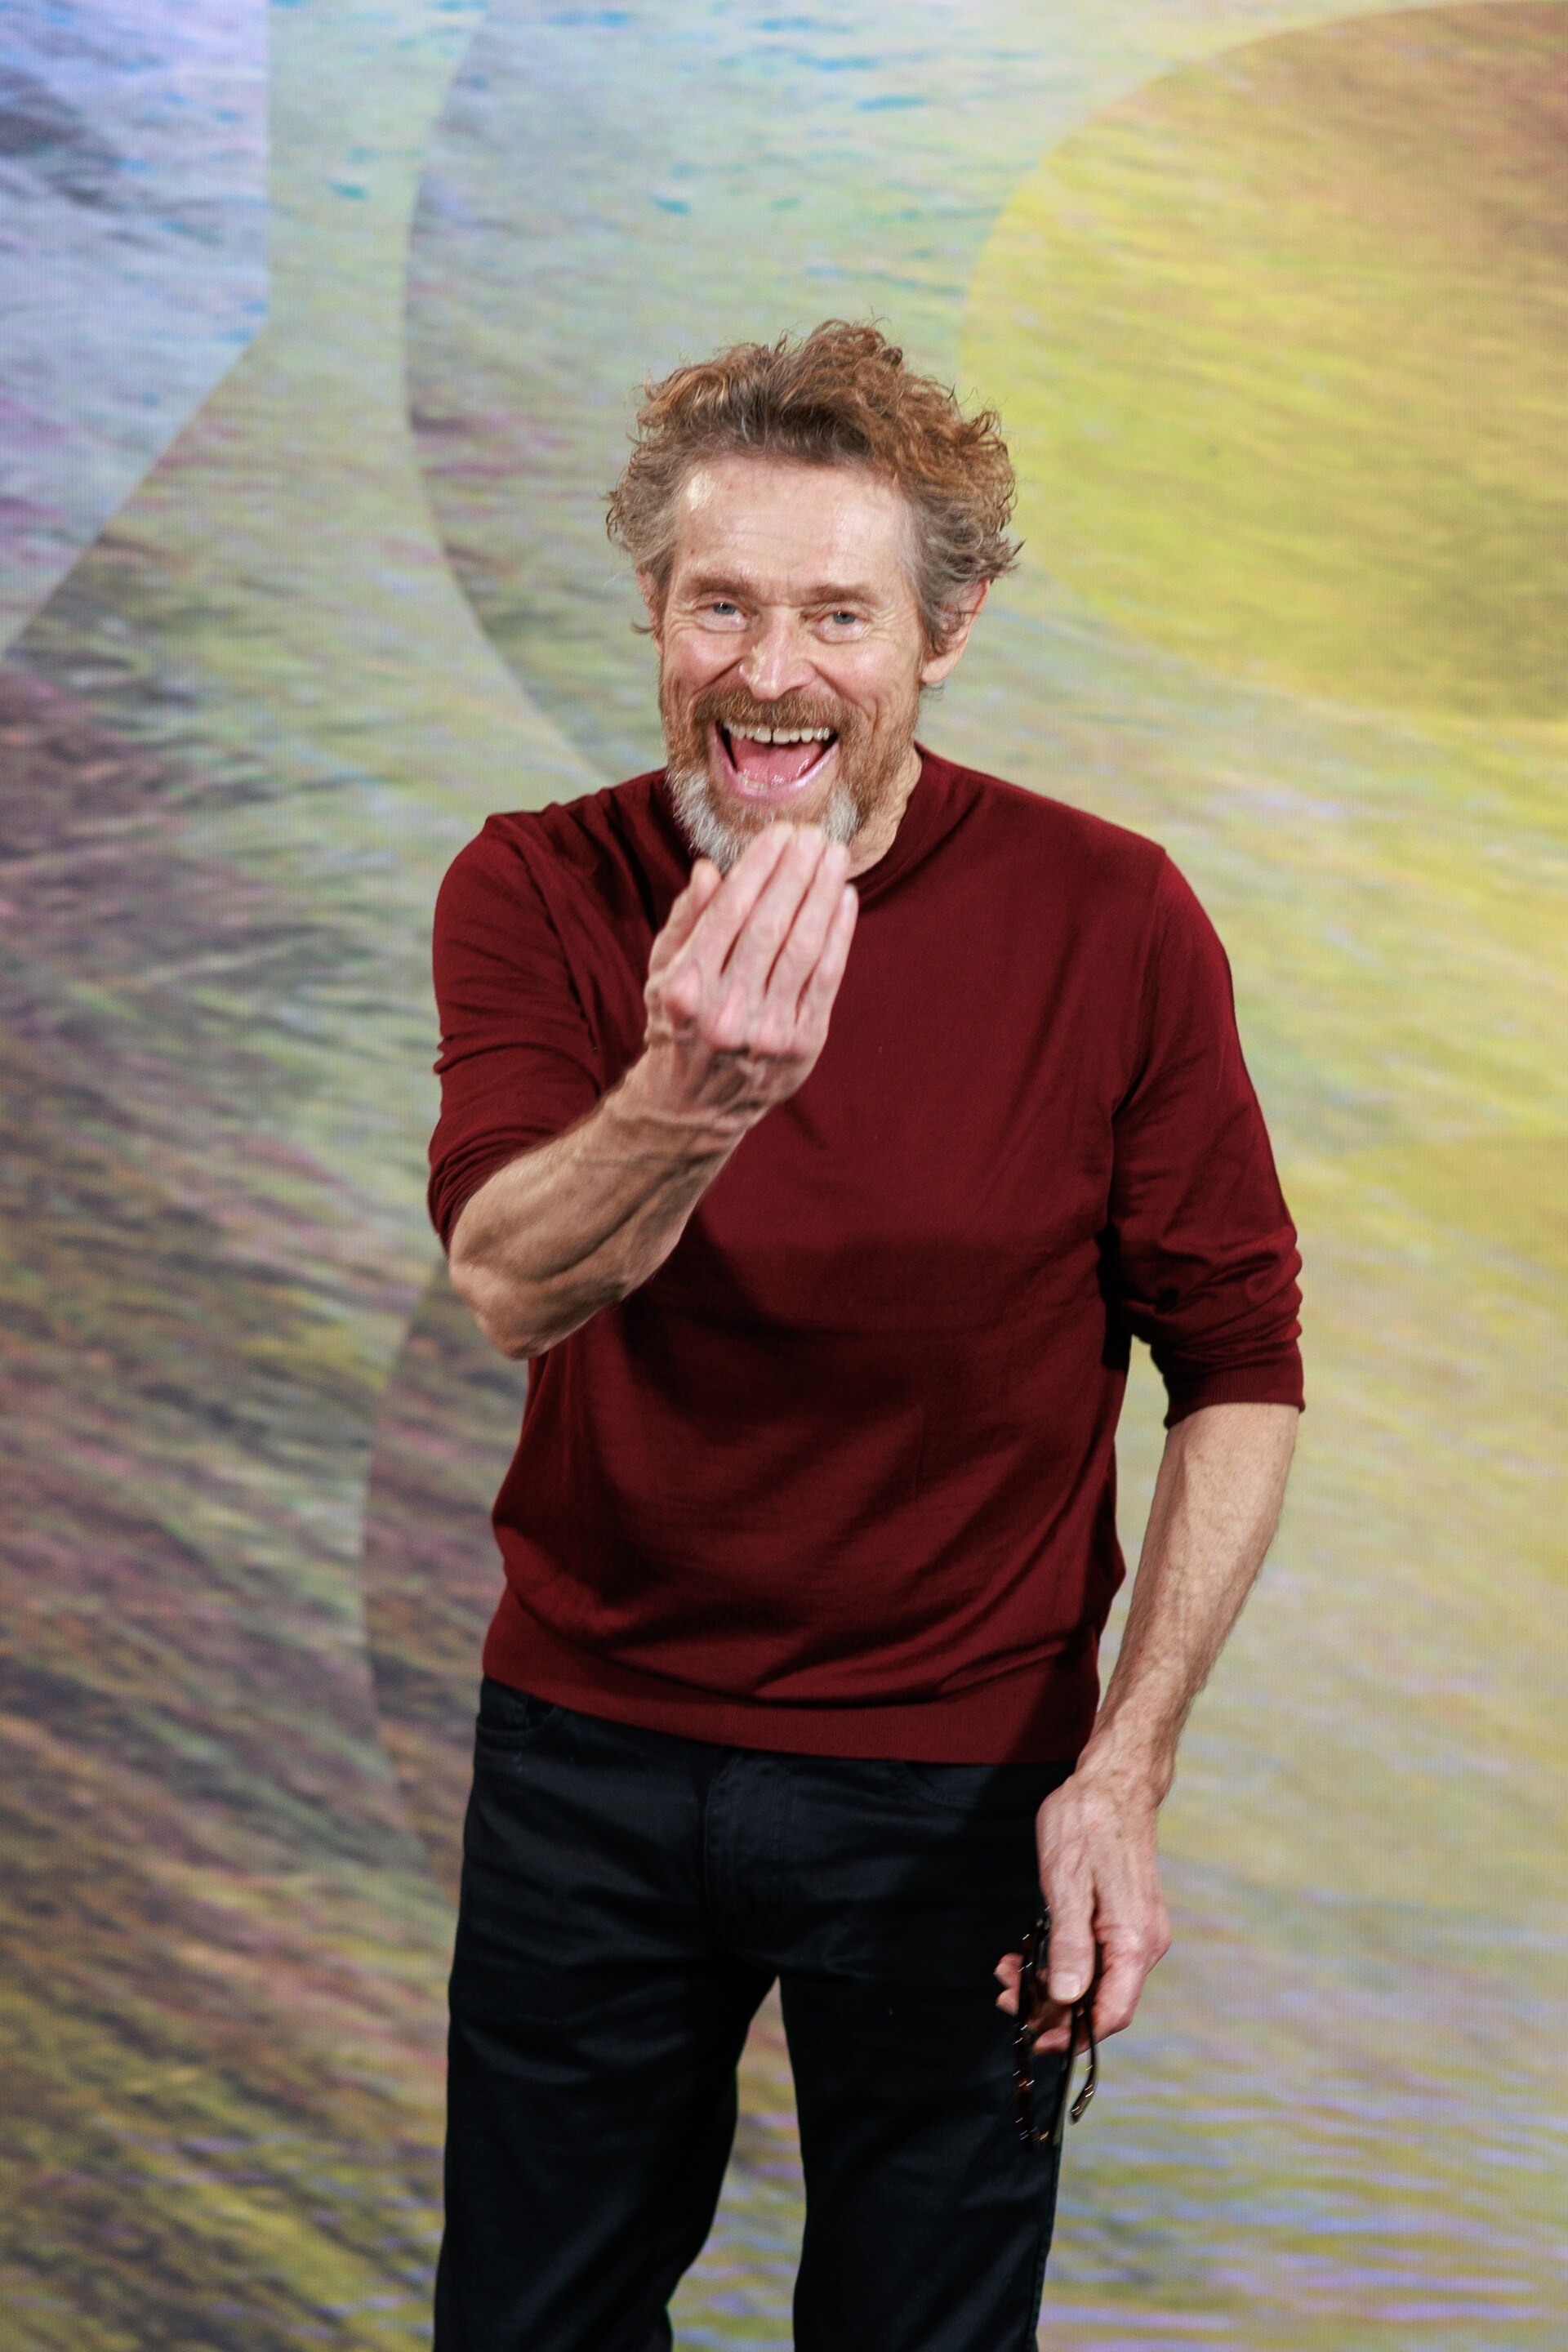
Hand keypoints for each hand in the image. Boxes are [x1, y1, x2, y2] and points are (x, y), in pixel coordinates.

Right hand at [638, 825, 857, 1142]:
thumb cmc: (680, 1024)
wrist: (697, 1104)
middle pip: (770, 926)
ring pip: (803, 948)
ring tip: (835, 857)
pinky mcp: (801, 1045)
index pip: (729, 912)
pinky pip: (826, 978)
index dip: (759, 867)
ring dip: (823, 895)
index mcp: (685, 988)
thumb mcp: (662, 973)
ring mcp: (766, 1031)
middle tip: (815, 835)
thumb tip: (709, 870)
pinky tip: (845, 899)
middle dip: (796, 873)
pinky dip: (839, 935)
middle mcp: (725, 1011)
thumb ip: (685, 921)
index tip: (780, 833)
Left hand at [993, 1761, 1170, 2051]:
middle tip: (1006, 1996)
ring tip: (1010, 1974)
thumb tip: (1066, 1997)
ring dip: (1053, 1987)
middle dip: (1053, 2010)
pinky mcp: (1126, 1920)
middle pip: (1100, 2002)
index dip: (1073, 2035)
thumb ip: (1070, 1942)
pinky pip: (1098, 1959)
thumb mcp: (1066, 1880)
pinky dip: (1065, 1964)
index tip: (1034, 2038)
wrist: (1115, 1780)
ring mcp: (1137, 1932)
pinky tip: (1032, 1956)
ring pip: (1096, 1982)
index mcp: (1134, 1941)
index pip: (1110, 2013)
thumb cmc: (1088, 1821)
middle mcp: (1144, 1944)